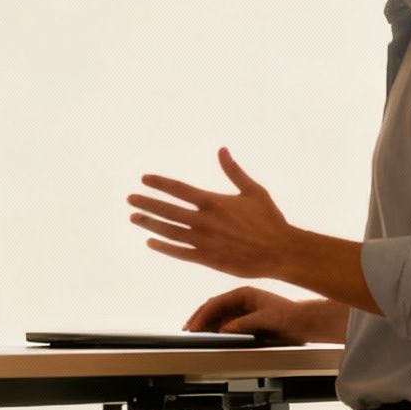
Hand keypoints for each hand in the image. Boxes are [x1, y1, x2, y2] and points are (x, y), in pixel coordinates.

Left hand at [128, 148, 293, 277]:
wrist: (280, 251)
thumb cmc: (269, 220)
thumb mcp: (253, 191)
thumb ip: (234, 171)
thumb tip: (222, 150)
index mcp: (213, 201)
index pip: (179, 189)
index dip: (160, 184)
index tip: (144, 179)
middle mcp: (204, 221)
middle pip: (167, 210)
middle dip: (147, 203)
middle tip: (130, 199)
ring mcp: (204, 241)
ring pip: (169, 231)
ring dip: (149, 224)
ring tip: (133, 218)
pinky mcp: (208, 260)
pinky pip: (180, 253)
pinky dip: (164, 247)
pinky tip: (151, 242)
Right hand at [184, 287, 331, 343]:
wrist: (305, 323)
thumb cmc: (290, 316)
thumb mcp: (266, 319)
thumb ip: (244, 323)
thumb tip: (224, 329)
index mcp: (244, 294)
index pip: (216, 302)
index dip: (202, 315)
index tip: (194, 326)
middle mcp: (240, 300)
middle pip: (213, 308)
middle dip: (198, 318)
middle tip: (187, 330)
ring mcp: (241, 310)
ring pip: (216, 316)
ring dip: (205, 324)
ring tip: (193, 334)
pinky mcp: (244, 321)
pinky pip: (224, 324)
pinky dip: (214, 330)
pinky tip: (209, 336)